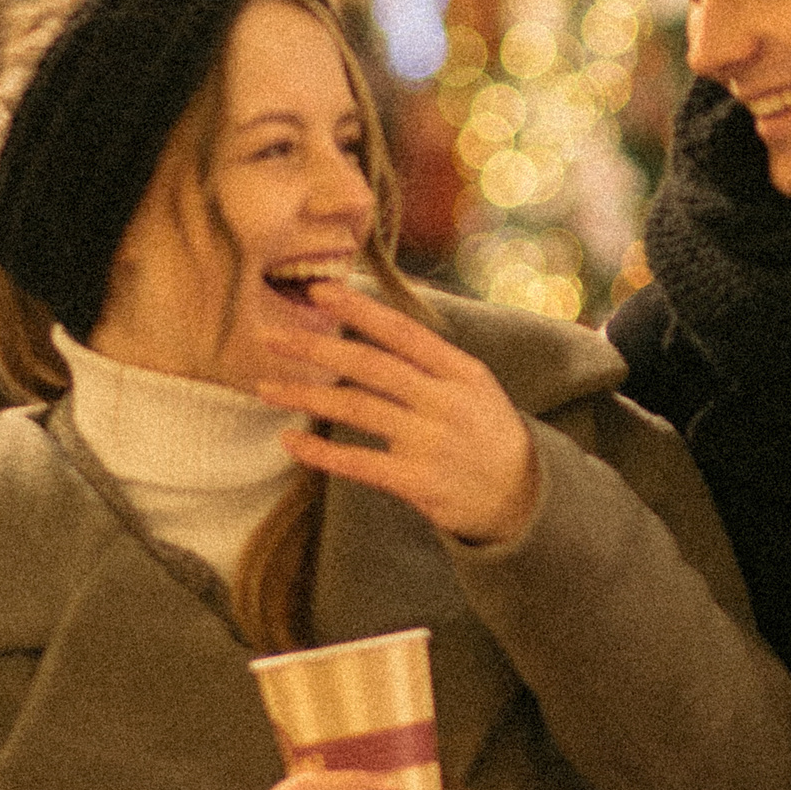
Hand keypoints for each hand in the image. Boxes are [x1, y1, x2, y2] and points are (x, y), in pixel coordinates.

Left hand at [254, 283, 541, 545]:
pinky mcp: (418, 482)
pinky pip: (358, 463)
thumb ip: (428, 360)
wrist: (524, 497)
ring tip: (266, 388)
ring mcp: (432, 443)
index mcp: (461, 371)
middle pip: (370, 366)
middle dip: (316, 348)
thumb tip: (372, 323)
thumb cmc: (487, 434)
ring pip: (356, 409)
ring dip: (305, 397)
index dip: (358, 310)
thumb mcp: (473, 386)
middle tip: (272, 338)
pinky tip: (290, 441)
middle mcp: (446, 402)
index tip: (318, 291)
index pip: (402, 331)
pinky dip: (320, 453)